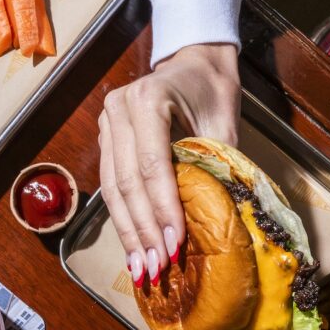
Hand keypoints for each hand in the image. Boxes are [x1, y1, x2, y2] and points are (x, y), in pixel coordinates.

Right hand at [97, 43, 240, 284]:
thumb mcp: (224, 124)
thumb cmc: (213, 90)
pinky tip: (133, 248)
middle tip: (157, 266)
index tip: (176, 243)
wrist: (194, 62)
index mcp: (148, 99)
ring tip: (142, 268)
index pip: (152, 164)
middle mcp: (118, 110)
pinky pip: (110, 186)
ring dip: (129, 232)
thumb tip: (215, 220)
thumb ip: (216, 166)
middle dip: (144, 229)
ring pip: (112, 189)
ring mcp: (106, 125)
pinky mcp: (105, 141)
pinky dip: (123, 220)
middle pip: (126, 182)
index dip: (163, 207)